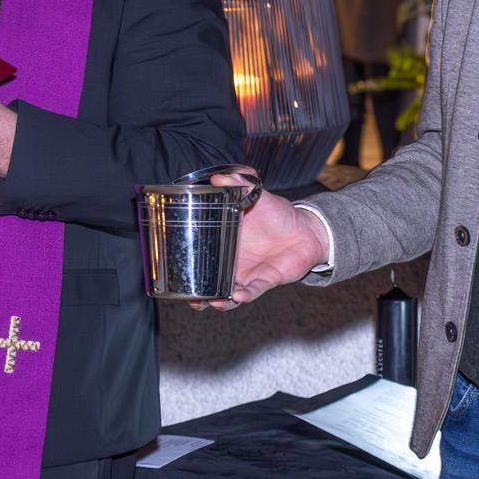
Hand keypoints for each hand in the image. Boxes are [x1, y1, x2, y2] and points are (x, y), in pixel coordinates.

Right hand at [196, 182, 328, 310]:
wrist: (306, 229)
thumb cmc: (278, 214)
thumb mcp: (257, 196)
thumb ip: (239, 185)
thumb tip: (218, 178)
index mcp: (223, 242)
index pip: (198, 258)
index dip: (183, 267)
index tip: (172, 269)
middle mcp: (231, 262)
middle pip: (206, 284)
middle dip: (195, 295)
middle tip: (187, 295)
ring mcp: (246, 273)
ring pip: (225, 296)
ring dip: (216, 301)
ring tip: (209, 300)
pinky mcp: (264, 280)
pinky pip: (251, 291)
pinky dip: (244, 295)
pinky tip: (237, 294)